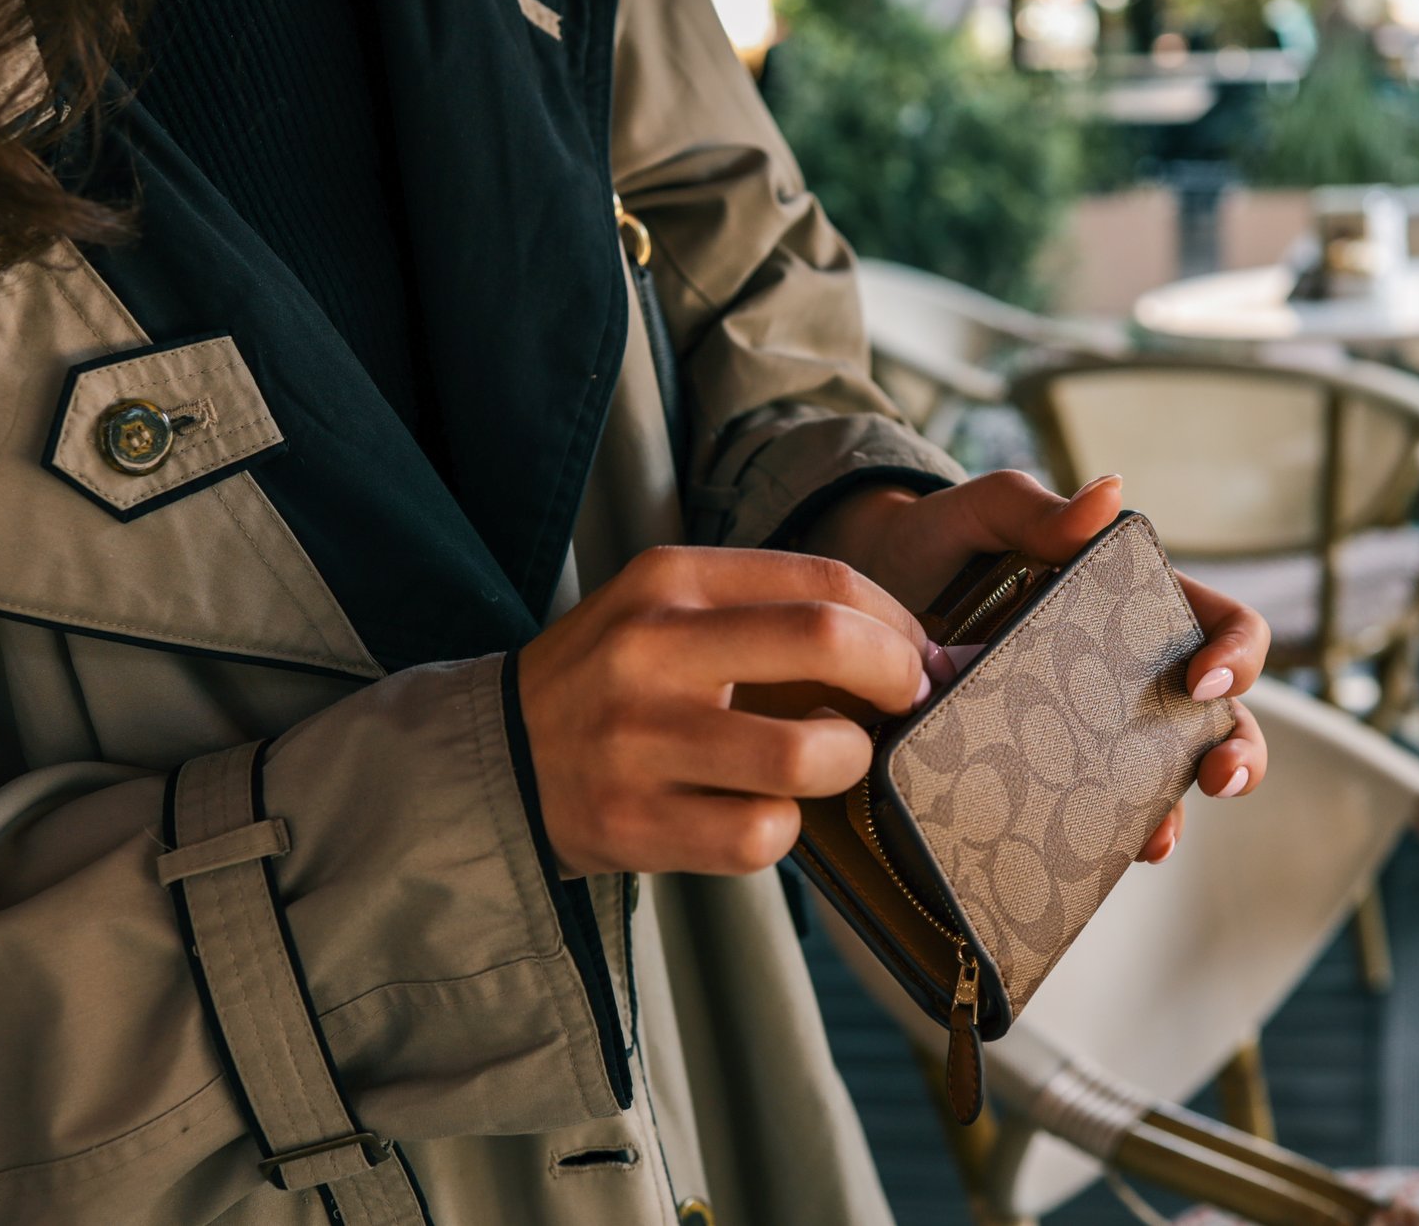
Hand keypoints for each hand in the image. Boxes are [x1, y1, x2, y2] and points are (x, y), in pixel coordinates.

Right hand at [517, 546, 929, 876]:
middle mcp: (652, 649)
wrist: (497, 756)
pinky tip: (761, 815)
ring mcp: (639, 741)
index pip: (827, 582)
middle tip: (906, 702)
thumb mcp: (670, 610)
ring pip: (805, 755)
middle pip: (826, 642)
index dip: (899, 624)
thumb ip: (773, 612)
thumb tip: (916, 649)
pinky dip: (783, 831)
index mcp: (671, 580)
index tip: (921, 656)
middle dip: (898, 677)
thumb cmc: (616, 682)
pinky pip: (761, 836)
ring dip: (846, 761)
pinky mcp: (633, 823)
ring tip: (830, 759)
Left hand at [801, 471, 1271, 862]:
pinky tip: (1098, 859)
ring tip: (1157, 841)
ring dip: (1177, 813)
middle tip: (1221, 776)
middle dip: (1238, 751)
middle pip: (1218, 717)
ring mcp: (1088, 728)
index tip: (1202, 677)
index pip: (1221, 624)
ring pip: (1162, 778)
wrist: (855, 604)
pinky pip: (1089, 812)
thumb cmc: (934, 541)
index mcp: (1136, 604)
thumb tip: (1108, 492)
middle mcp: (1127, 672)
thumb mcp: (982, 513)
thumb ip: (1037, 508)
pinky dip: (1103, 839)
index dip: (1237, 652)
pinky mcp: (1041, 772)